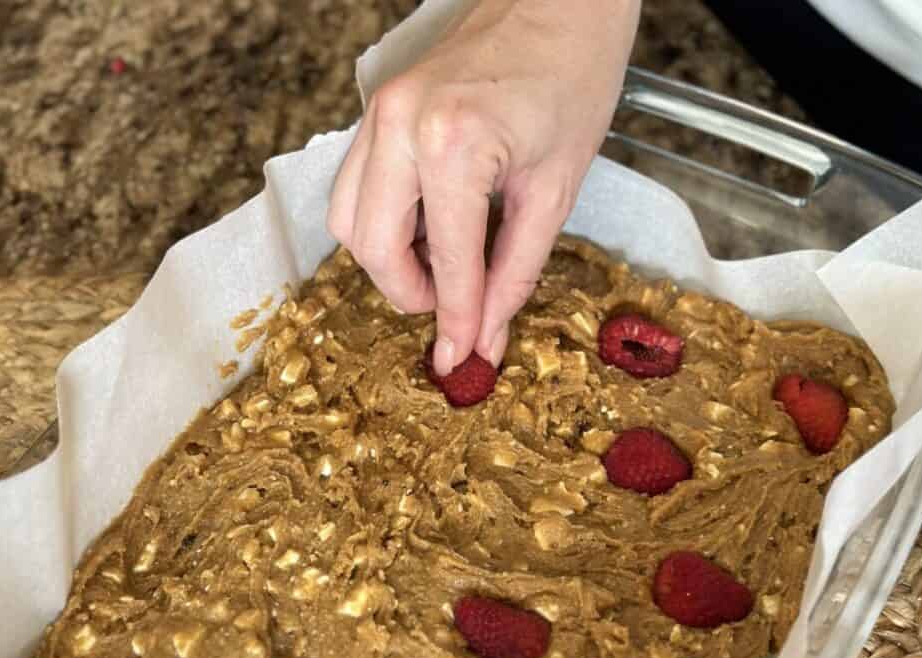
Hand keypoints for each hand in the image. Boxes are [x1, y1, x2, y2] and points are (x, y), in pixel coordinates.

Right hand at [328, 0, 639, 376]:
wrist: (559, 1)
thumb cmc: (573, 79)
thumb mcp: (555, 192)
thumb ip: (514, 273)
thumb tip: (485, 338)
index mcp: (454, 145)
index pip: (446, 262)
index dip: (455, 320)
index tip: (460, 358)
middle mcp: (400, 127)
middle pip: (371, 248)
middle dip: (409, 293)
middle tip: (449, 308)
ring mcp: (379, 114)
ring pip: (348, 221)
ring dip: (387, 261)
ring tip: (440, 266)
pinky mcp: (377, 111)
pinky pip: (356, 188)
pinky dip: (382, 224)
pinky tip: (427, 227)